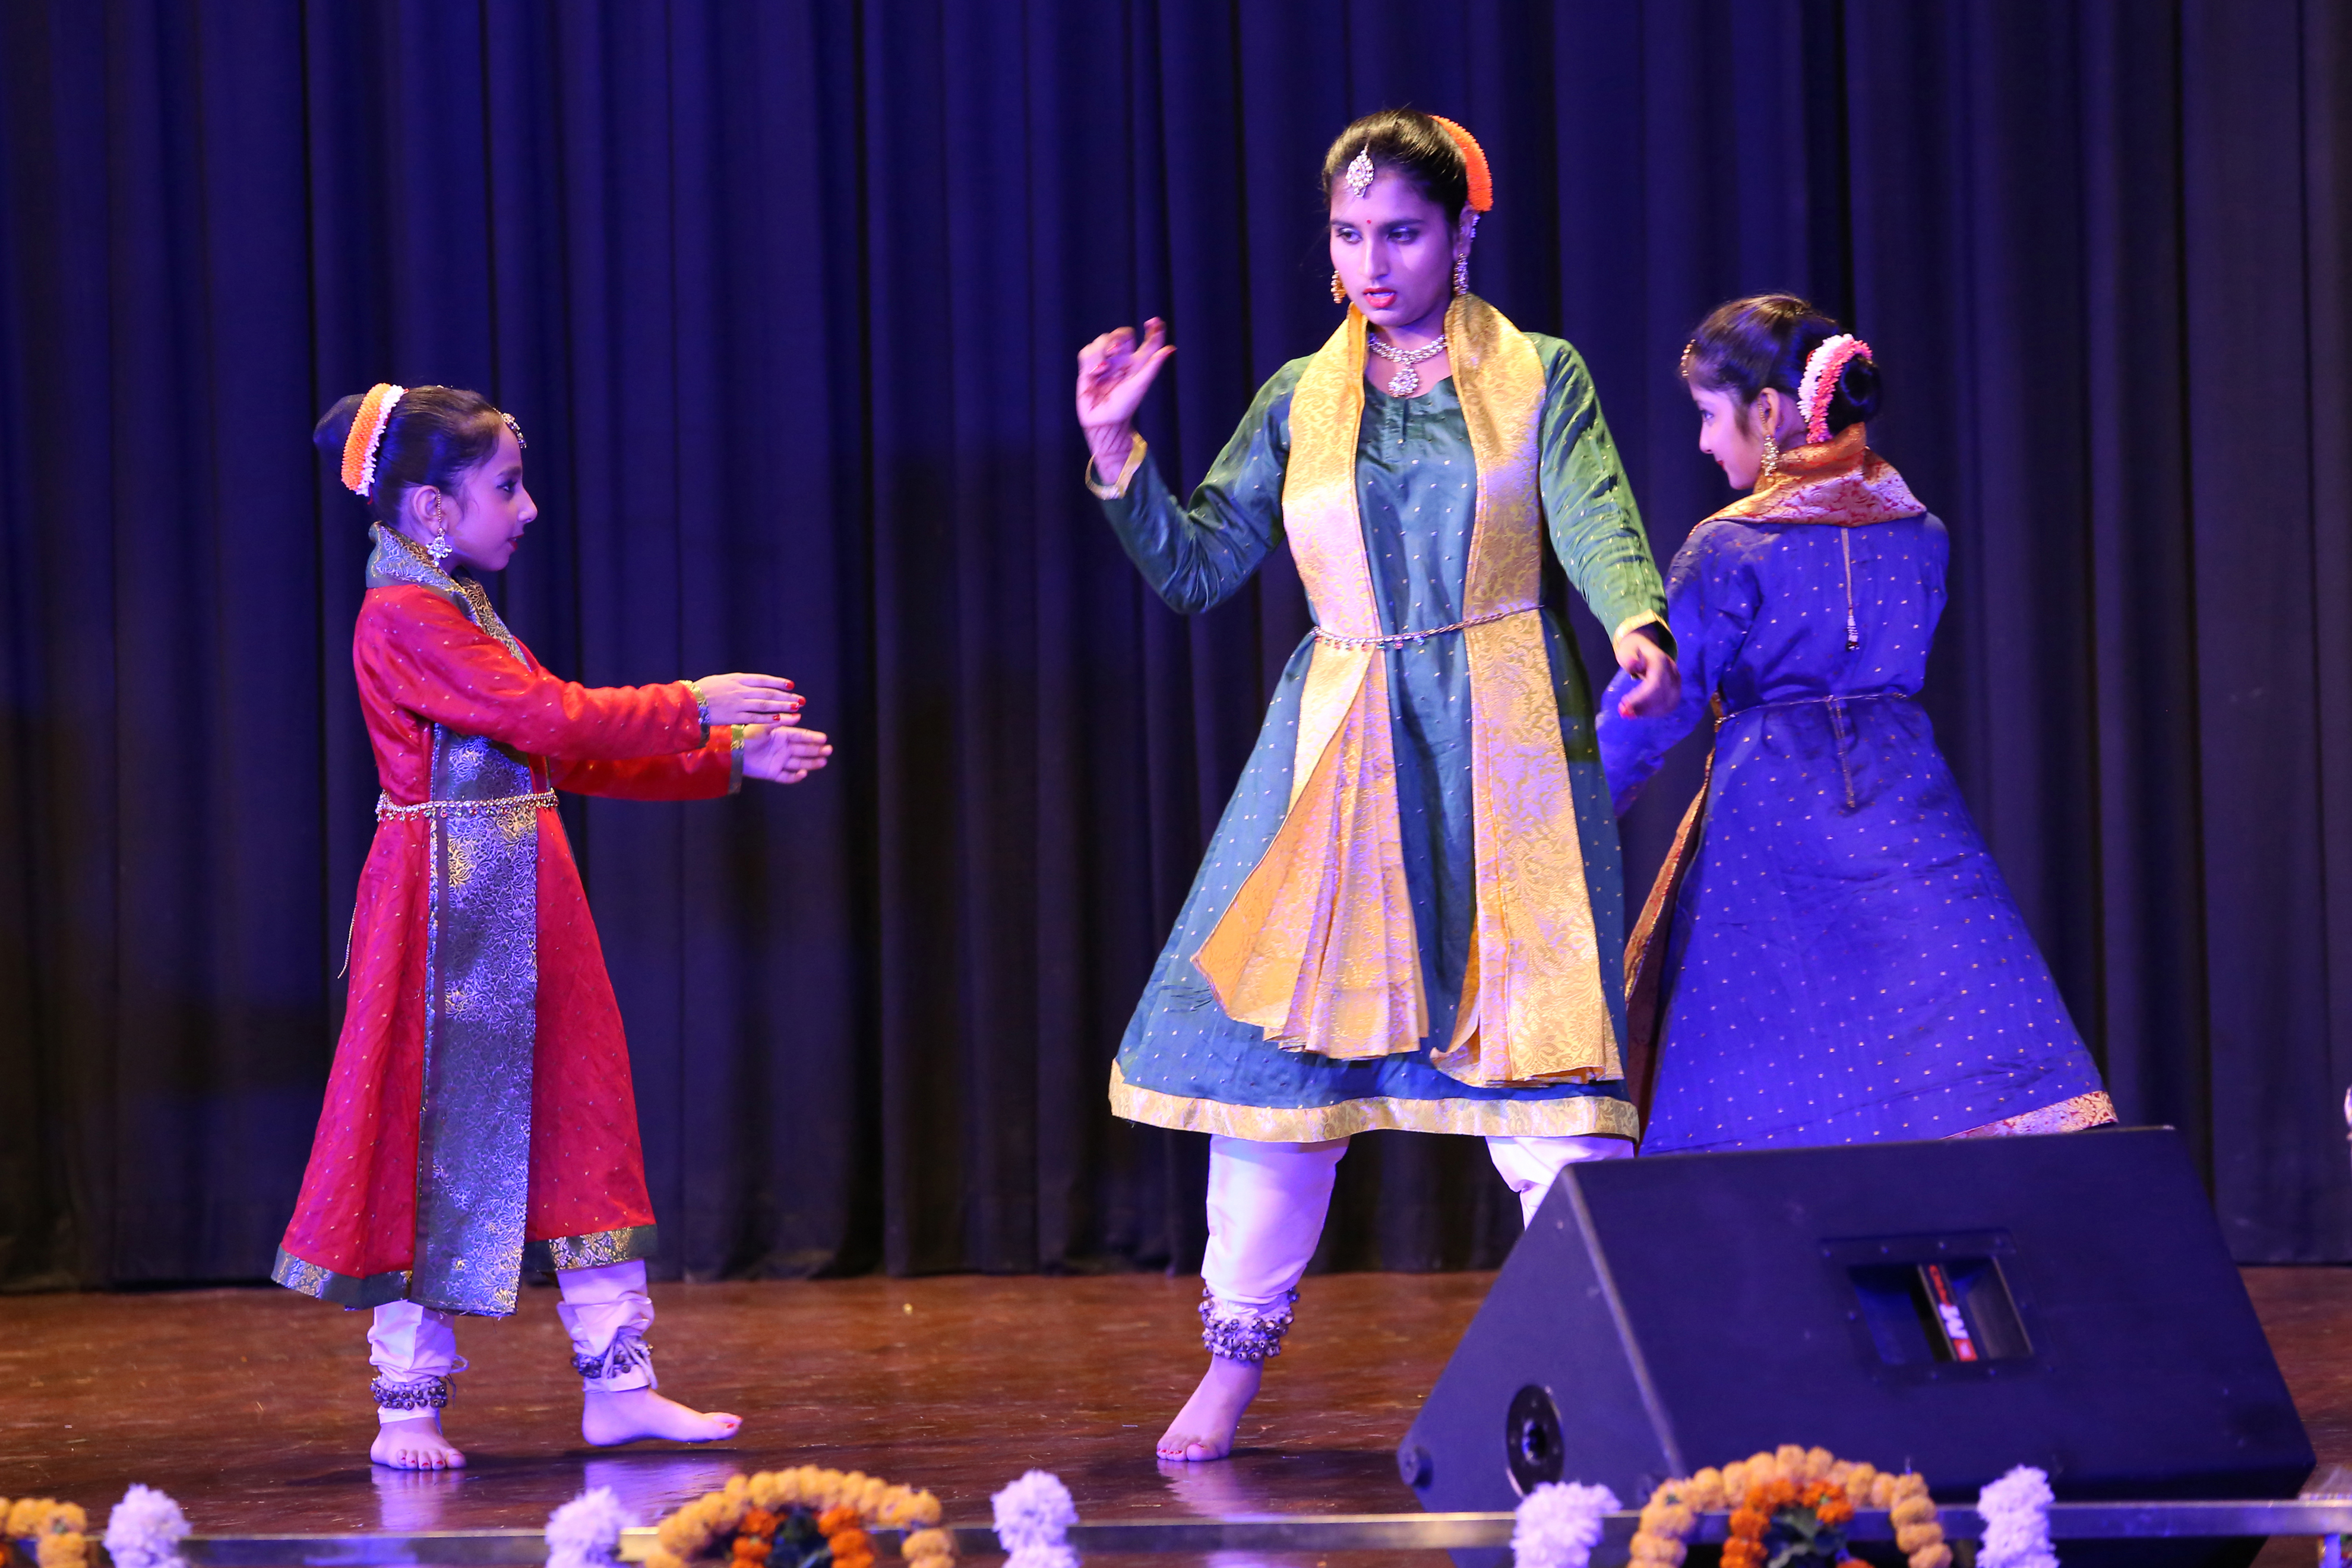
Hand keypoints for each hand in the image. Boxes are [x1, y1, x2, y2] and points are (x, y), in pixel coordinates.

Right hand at [691, 673, 800, 724]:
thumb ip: (738, 684)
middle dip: (786, 696)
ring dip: (782, 707)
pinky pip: (755, 718)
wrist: (688, 702)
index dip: (778, 682)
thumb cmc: (703, 691)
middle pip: (768, 693)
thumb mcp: (721, 681)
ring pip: (765, 706)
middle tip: (800, 700)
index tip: (791, 685)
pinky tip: (780, 719)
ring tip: (796, 709)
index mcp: (737, 679)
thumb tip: (754, 686)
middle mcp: (740, 690)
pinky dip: (768, 718)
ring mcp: (738, 704)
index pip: (762, 680)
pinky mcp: (734, 717)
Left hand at [741, 724, 830, 784]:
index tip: (824, 738)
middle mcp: (782, 748)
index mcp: (781, 735)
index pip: (801, 736)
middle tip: (829, 750)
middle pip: (803, 750)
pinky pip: (787, 776)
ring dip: (812, 762)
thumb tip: (798, 716)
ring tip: (824, 761)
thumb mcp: (763, 726)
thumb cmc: (747, 736)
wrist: (733, 751)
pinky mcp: (773, 773)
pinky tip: (803, 773)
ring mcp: (779, 761)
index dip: (812, 737)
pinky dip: (795, 776)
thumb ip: (780, 721)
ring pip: (799, 762)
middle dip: (816, 750)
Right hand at [1076, 318, 1174, 478]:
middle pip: (1122, 333)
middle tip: (1114, 351)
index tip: (1153, 321)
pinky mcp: (1088, 366)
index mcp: (1138, 363)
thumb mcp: (1140, 385)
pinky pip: (1087, 350)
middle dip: (1117, 337)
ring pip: (1102, 339)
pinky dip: (1089, 360)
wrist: (1102, 421)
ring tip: (1102, 371)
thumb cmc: (1123, 407)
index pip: (1149, 340)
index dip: (1154, 328)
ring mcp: (1106, 361)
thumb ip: (1153, 365)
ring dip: (1100, 353)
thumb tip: (1171, 348)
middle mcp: (1122, 359)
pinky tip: (1093, 374)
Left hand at [1613, 630, 1681, 718]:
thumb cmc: (1633, 651)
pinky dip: (1653, 712)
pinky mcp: (1676, 690)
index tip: (1624, 704)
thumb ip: (1629, 658)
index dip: (1641, 697)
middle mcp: (1672, 671)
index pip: (1655, 683)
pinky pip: (1668, 706)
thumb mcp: (1627, 651)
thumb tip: (1635, 665)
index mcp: (1661, 660)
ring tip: (1629, 711)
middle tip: (1624, 711)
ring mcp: (1676, 681)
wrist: (1645, 649)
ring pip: (1667, 703)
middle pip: (1662, 695)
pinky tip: (1639, 712)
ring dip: (1648, 711)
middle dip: (1643, 706)